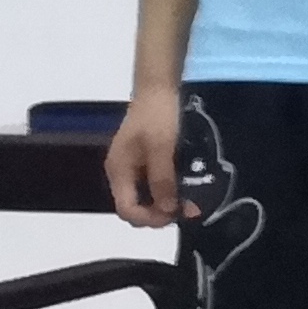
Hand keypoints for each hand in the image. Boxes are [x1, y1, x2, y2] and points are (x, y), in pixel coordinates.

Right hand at [106, 90, 185, 225]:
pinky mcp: (143, 162)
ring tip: (189, 202)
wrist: (159, 90)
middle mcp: (121, 173)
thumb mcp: (162, 148)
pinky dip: (167, 191)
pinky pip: (152, 186)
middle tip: (186, 210)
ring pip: (145, 199)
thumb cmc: (158, 117)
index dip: (149, 218)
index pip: (126, 210)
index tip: (175, 216)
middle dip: (158, 214)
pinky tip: (184, 189)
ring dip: (165, 204)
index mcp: (118, 171)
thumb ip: (162, 179)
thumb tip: (167, 210)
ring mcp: (131, 168)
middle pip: (134, 208)